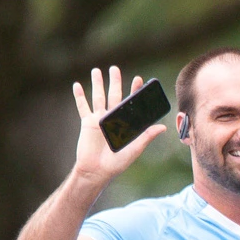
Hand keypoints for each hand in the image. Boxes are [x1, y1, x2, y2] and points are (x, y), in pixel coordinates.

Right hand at [70, 65, 164, 183]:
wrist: (97, 171)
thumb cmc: (117, 163)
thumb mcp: (135, 149)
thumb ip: (146, 137)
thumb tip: (163, 128)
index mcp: (125, 123)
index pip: (131, 103)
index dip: (135, 91)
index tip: (139, 79)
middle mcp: (113, 118)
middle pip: (114, 95)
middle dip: (115, 82)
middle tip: (115, 68)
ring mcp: (99, 119)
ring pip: (98, 97)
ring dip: (97, 84)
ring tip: (96, 70)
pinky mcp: (87, 123)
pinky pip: (82, 107)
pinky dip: (79, 96)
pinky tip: (77, 85)